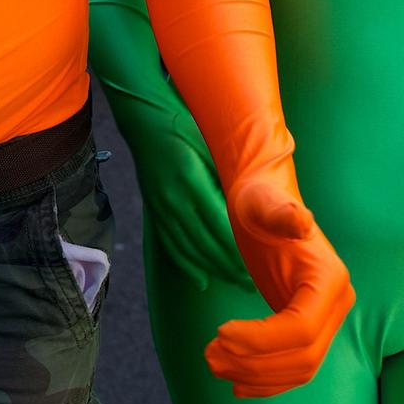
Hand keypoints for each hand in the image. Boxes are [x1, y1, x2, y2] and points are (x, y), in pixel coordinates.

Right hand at [103, 87, 248, 287]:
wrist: (144, 121)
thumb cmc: (183, 126)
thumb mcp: (210, 145)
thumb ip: (228, 176)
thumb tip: (255, 203)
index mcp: (191, 180)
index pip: (220, 226)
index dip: (239, 248)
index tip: (259, 262)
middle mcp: (174, 199)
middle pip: (206, 244)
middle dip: (231, 266)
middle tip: (255, 282)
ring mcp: (162, 207)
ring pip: (190, 249)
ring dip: (214, 269)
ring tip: (236, 282)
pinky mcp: (155, 210)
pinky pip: (171, 245)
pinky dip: (187, 265)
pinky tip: (202, 280)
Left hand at [205, 173, 354, 397]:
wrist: (264, 204)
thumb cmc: (261, 200)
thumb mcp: (264, 202)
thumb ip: (281, 213)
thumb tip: (300, 221)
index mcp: (330, 279)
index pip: (302, 328)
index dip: (262, 339)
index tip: (220, 332)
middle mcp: (335, 304)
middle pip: (303, 356)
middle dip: (254, 363)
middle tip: (208, 355)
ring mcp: (324, 319)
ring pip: (299, 368)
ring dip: (255, 375)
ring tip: (212, 363)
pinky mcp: (307, 328)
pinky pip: (294, 366)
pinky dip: (267, 381)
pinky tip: (235, 381)